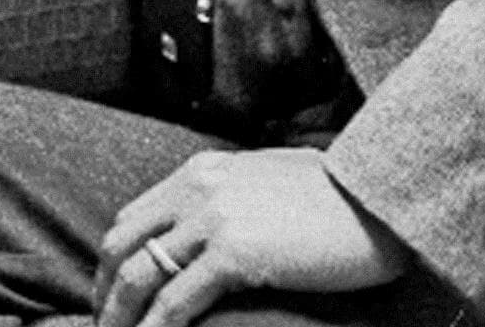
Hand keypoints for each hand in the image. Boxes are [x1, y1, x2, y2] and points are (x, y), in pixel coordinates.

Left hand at [92, 150, 411, 326]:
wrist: (381, 200)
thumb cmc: (338, 199)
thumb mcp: (270, 182)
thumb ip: (233, 198)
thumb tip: (215, 228)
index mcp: (202, 172)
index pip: (135, 216)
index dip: (113, 258)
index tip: (109, 291)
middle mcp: (197, 188)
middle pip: (124, 243)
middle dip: (105, 288)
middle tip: (103, 323)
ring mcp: (213, 219)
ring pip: (140, 273)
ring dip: (121, 313)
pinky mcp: (235, 253)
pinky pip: (177, 300)